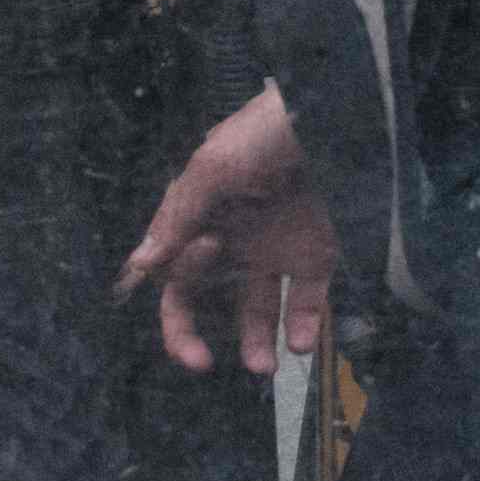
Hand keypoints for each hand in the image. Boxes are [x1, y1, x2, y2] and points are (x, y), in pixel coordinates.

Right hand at [121, 81, 334, 377]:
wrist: (340, 113)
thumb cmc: (268, 131)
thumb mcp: (216, 164)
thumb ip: (179, 215)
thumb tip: (140, 266)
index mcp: (200, 218)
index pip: (172, 276)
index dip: (175, 299)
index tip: (194, 303)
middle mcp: (233, 239)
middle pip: (205, 299)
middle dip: (195, 335)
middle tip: (203, 364)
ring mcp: (276, 247)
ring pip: (258, 310)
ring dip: (256, 342)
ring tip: (264, 367)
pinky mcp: (318, 252)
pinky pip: (308, 301)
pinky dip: (306, 326)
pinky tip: (302, 343)